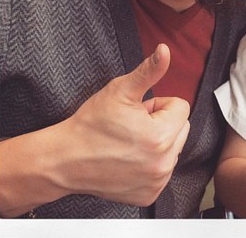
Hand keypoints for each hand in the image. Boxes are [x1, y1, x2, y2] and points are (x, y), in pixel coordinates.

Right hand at [57, 43, 190, 206]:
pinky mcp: (149, 195)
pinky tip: (129, 158)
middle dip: (161, 122)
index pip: (181, 107)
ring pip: (173, 148)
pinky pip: (163, 169)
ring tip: (130, 141)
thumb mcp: (121, 90)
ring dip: (158, 141)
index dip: (158, 103)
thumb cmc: (91, 124)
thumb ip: (149, 70)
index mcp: (161, 136)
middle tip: (133, 125)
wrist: (64, 159)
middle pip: (181, 127)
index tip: (138, 110)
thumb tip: (165, 50)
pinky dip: (151, 162)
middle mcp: (163, 163)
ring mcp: (156, 182)